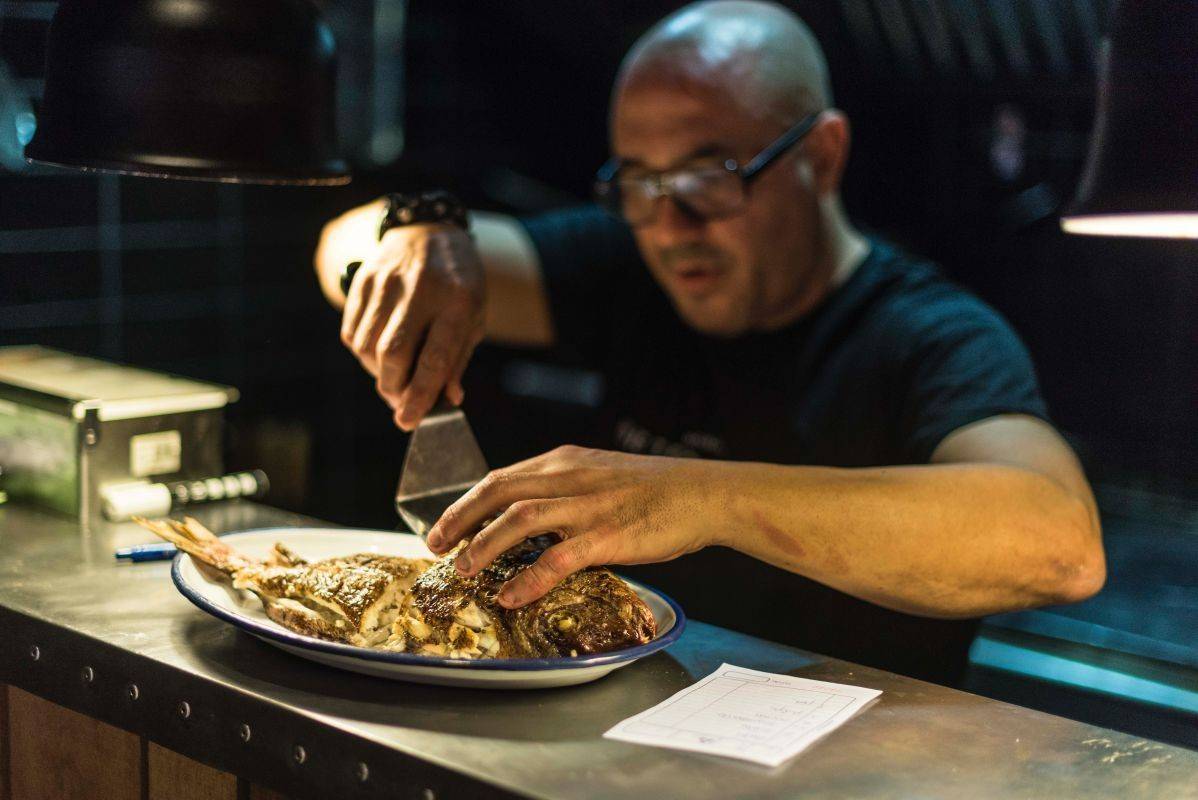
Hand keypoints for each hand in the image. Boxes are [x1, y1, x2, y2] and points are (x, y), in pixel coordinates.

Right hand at [340, 224, 484, 429]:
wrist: (431, 232)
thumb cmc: (459, 284)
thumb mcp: (474, 318)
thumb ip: (458, 359)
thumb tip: (447, 399)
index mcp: (459, 300)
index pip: (434, 358)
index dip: (419, 395)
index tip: (408, 421)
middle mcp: (421, 288)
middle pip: (392, 354)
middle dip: (393, 388)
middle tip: (401, 402)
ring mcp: (388, 281)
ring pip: (367, 347)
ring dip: (377, 373)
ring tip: (394, 374)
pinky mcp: (363, 280)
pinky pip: (352, 333)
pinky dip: (362, 353)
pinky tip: (379, 351)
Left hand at [425, 445, 727, 607]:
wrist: (702, 494)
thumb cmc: (655, 490)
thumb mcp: (600, 475)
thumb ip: (564, 491)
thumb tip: (529, 520)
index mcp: (564, 462)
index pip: (501, 478)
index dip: (467, 502)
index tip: (446, 525)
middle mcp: (568, 477)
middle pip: (497, 493)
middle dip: (459, 520)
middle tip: (436, 546)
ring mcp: (586, 506)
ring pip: (517, 521)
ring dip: (483, 547)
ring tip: (463, 570)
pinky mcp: (607, 535)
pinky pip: (557, 559)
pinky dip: (527, 579)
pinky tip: (510, 596)